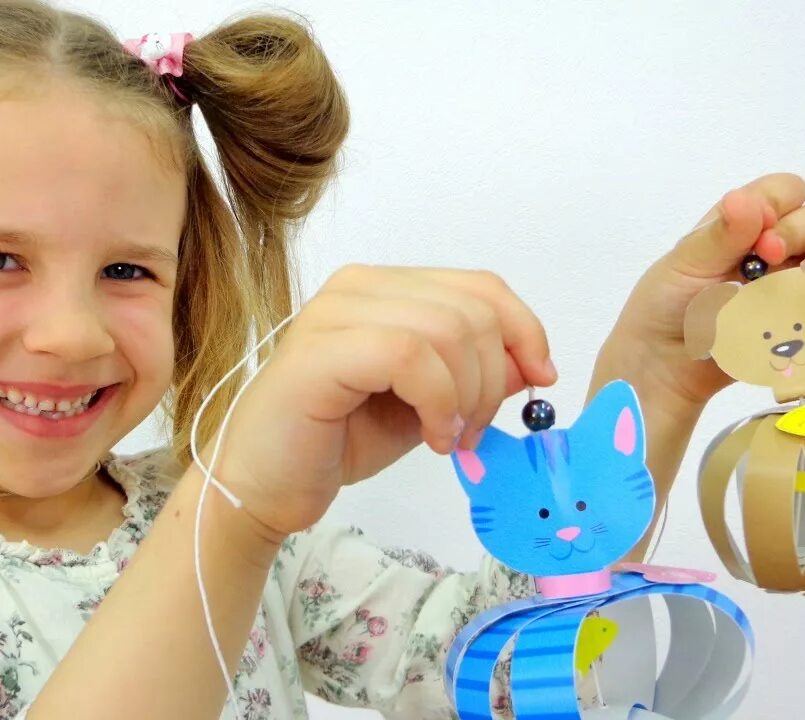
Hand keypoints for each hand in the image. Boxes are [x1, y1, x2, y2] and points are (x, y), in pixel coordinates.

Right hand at [213, 265, 556, 537]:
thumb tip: (534, 364)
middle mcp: (359, 286)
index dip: (523, 330)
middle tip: (475, 430)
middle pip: (472, 308)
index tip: (540, 380)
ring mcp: (335, 313)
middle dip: (494, 377)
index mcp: (384, 289)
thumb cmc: (336, 442)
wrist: (263, 486)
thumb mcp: (427, 404)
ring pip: (447, 329)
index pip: (479, 285)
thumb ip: (473, 375)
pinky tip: (431, 436)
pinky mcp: (320, 351)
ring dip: (467, 395)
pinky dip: (438, 401)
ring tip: (448, 437)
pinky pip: (409, 356)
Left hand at [597, 173, 804, 409]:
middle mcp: (775, 247)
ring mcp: (794, 281)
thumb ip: (719, 237)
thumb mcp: (681, 267)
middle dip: (803, 234)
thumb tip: (747, 200)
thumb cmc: (665, 309)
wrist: (664, 367)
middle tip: (770, 260)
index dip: (780, 207)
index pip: (783, 192)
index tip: (759, 237)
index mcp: (742, 224)